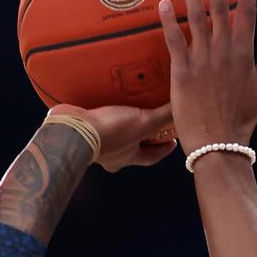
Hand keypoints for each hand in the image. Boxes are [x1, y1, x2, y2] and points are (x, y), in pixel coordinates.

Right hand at [46, 102, 176, 172]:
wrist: (72, 130)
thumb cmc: (110, 132)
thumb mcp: (143, 122)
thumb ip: (163, 116)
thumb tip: (184, 107)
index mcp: (128, 158)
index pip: (151, 157)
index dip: (164, 149)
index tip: (172, 140)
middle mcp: (111, 155)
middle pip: (132, 146)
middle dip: (142, 136)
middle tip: (152, 121)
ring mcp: (95, 144)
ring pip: (114, 135)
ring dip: (121, 123)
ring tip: (129, 105)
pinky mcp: (82, 129)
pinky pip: (97, 121)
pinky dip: (102, 111)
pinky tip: (105, 97)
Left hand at [158, 0, 256, 154]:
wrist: (218, 145)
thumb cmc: (242, 121)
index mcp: (244, 54)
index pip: (248, 12)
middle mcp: (224, 52)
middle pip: (220, 7)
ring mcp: (202, 62)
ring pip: (197, 18)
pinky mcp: (182, 74)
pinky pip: (174, 42)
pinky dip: (169, 22)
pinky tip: (163, 3)